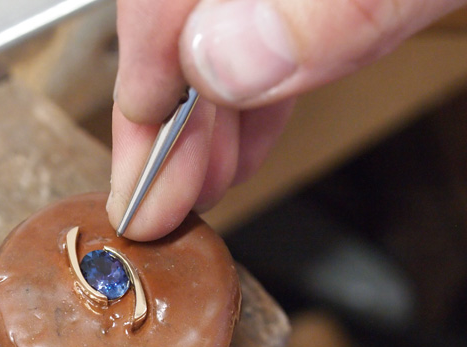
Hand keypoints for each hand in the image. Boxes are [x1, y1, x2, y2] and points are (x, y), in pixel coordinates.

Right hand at [107, 0, 465, 240]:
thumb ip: (326, 6)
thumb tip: (221, 62)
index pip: (157, 11)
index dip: (143, 106)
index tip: (140, 187)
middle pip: (185, 28)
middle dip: (177, 127)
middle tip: (169, 206)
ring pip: (227, 34)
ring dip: (216, 116)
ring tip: (208, 183)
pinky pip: (273, 30)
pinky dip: (261, 87)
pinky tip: (250, 130)